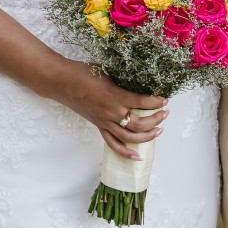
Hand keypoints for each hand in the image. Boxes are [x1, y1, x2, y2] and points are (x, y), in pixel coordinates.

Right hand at [50, 59, 167, 160]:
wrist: (62, 82)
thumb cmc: (83, 72)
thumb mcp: (108, 71)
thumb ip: (123, 80)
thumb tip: (140, 81)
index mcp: (115, 96)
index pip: (142, 102)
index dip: (156, 102)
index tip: (165, 100)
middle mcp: (111, 112)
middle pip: (139, 124)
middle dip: (156, 120)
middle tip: (165, 113)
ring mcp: (104, 122)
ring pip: (129, 137)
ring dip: (147, 136)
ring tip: (158, 130)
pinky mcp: (99, 126)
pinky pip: (113, 143)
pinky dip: (126, 152)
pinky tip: (137, 156)